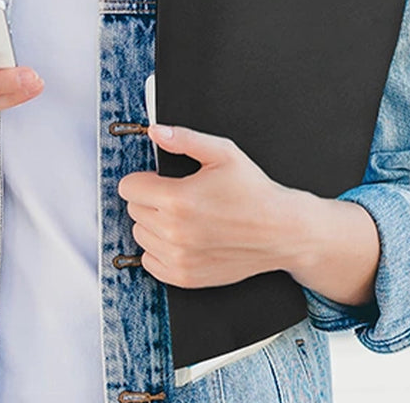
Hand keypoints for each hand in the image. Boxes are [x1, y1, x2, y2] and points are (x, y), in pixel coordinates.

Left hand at [116, 124, 314, 288]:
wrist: (280, 232)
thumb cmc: (254, 191)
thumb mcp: (223, 153)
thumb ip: (184, 138)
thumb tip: (156, 131)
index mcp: (178, 199)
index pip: (128, 188)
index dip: (144, 178)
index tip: (160, 179)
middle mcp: (174, 232)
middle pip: (133, 210)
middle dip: (149, 198)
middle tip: (177, 195)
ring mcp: (179, 258)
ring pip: (140, 235)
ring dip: (153, 224)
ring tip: (182, 216)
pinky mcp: (185, 277)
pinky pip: (150, 262)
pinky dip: (159, 250)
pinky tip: (181, 238)